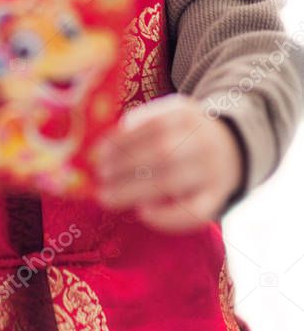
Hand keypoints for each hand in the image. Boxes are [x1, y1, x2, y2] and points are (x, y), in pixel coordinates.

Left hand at [89, 94, 243, 232]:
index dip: (123, 139)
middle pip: (162, 152)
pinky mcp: (217, 198)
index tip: (97, 152)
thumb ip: (141, 124)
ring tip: (106, 196)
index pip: (153, 124)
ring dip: (133, 190)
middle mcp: (203, 141)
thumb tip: (104, 144)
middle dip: (125, 164)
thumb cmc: (184, 134)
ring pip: (172, 181)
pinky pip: (195, 212)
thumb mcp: (169, 115)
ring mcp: (212, 171)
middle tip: (99, 175)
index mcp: (187, 114)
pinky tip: (142, 213)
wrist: (233, 148)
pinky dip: (167, 216)